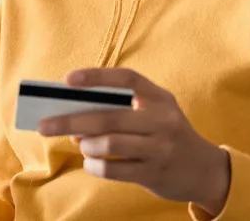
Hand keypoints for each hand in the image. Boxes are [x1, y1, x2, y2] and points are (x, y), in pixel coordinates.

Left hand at [38, 68, 230, 215]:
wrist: (205, 170)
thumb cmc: (167, 136)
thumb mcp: (153, 115)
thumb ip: (120, 111)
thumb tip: (73, 116)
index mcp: (160, 98)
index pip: (127, 78)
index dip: (97, 76)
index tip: (67, 80)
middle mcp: (163, 120)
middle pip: (108, 116)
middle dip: (70, 120)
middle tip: (44, 125)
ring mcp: (161, 148)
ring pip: (110, 143)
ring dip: (86, 145)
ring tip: (81, 144)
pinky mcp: (155, 173)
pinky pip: (114, 169)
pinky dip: (95, 166)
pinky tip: (91, 163)